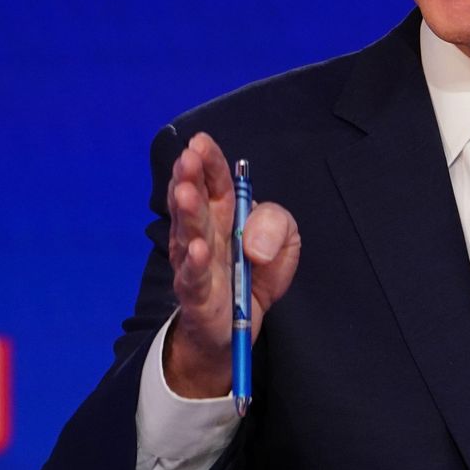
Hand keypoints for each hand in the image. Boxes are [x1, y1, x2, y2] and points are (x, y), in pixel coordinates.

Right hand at [162, 131, 300, 398]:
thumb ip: (278, 227)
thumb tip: (257, 241)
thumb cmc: (255, 273)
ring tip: (186, 194)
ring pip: (188, 234)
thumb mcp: (284, 242)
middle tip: (187, 159)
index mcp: (224, 213)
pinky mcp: (198, 296)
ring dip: (187, 213)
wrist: (237, 326)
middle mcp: (203, 232)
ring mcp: (195, 263)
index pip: (215, 181)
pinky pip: (194, 278)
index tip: (200, 142)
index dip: (208, 162)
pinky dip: (195, 264)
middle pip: (196, 202)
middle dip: (190, 179)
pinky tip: (197, 249)